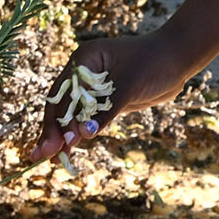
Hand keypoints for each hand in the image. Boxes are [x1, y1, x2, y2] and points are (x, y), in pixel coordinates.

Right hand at [30, 35, 180, 163]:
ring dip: (61, 136)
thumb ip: (105, 111)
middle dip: (52, 131)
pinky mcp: (104, 100)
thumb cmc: (154, 63)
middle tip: (40, 156)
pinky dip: (78, 133)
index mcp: (84, 60)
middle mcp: (83, 73)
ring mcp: (92, 87)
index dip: (58, 120)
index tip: (57, 143)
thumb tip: (82, 135)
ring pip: (71, 114)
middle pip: (61, 105)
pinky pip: (85, 118)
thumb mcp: (129, 86)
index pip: (63, 94)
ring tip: (48, 159)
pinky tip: (67, 151)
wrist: (178, 58)